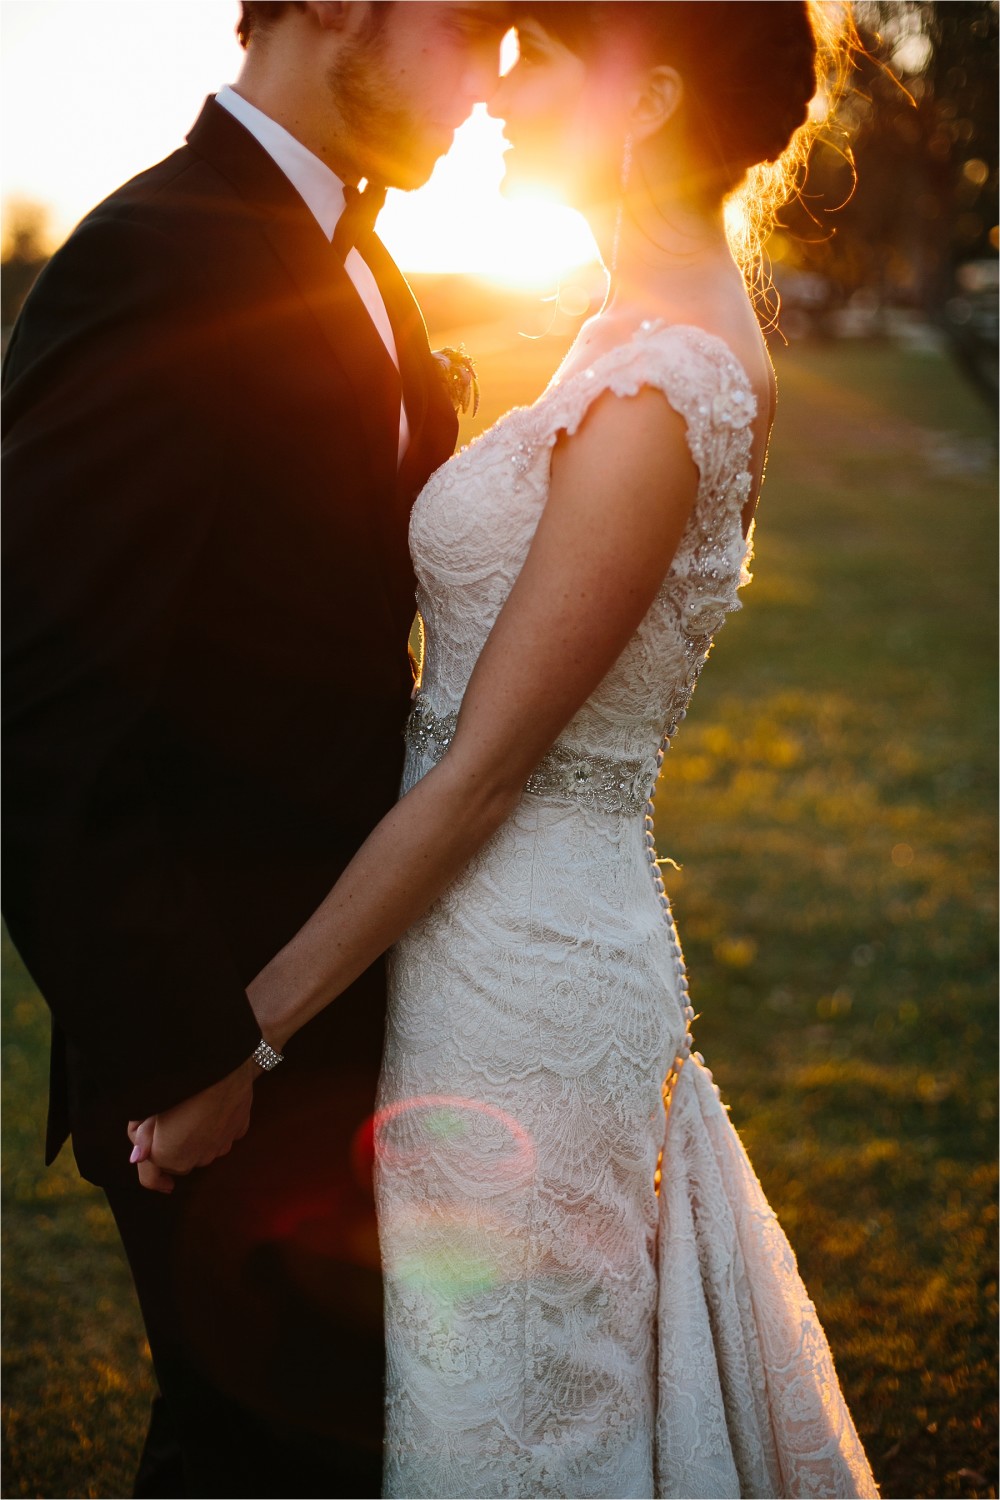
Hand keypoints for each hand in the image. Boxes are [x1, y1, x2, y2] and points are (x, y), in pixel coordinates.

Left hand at [127, 1056, 257, 1193]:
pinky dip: (216, 1127)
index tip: (146, 1136)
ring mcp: (221, 1146)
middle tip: (163, 1115)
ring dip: (195, 1137)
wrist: (220, 1067)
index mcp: (171, 1159)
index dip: (146, 1152)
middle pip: (179, 1160)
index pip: (152, 1174)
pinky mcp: (238, 1130)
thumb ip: (141, 1139)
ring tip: (189, 1106)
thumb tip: (138, 1156)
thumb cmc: (181, 1087)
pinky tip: (211, 1106)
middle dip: (170, 1145)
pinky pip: (223, 1135)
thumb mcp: (149, 1110)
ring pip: (203, 1148)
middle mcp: (198, 1160)